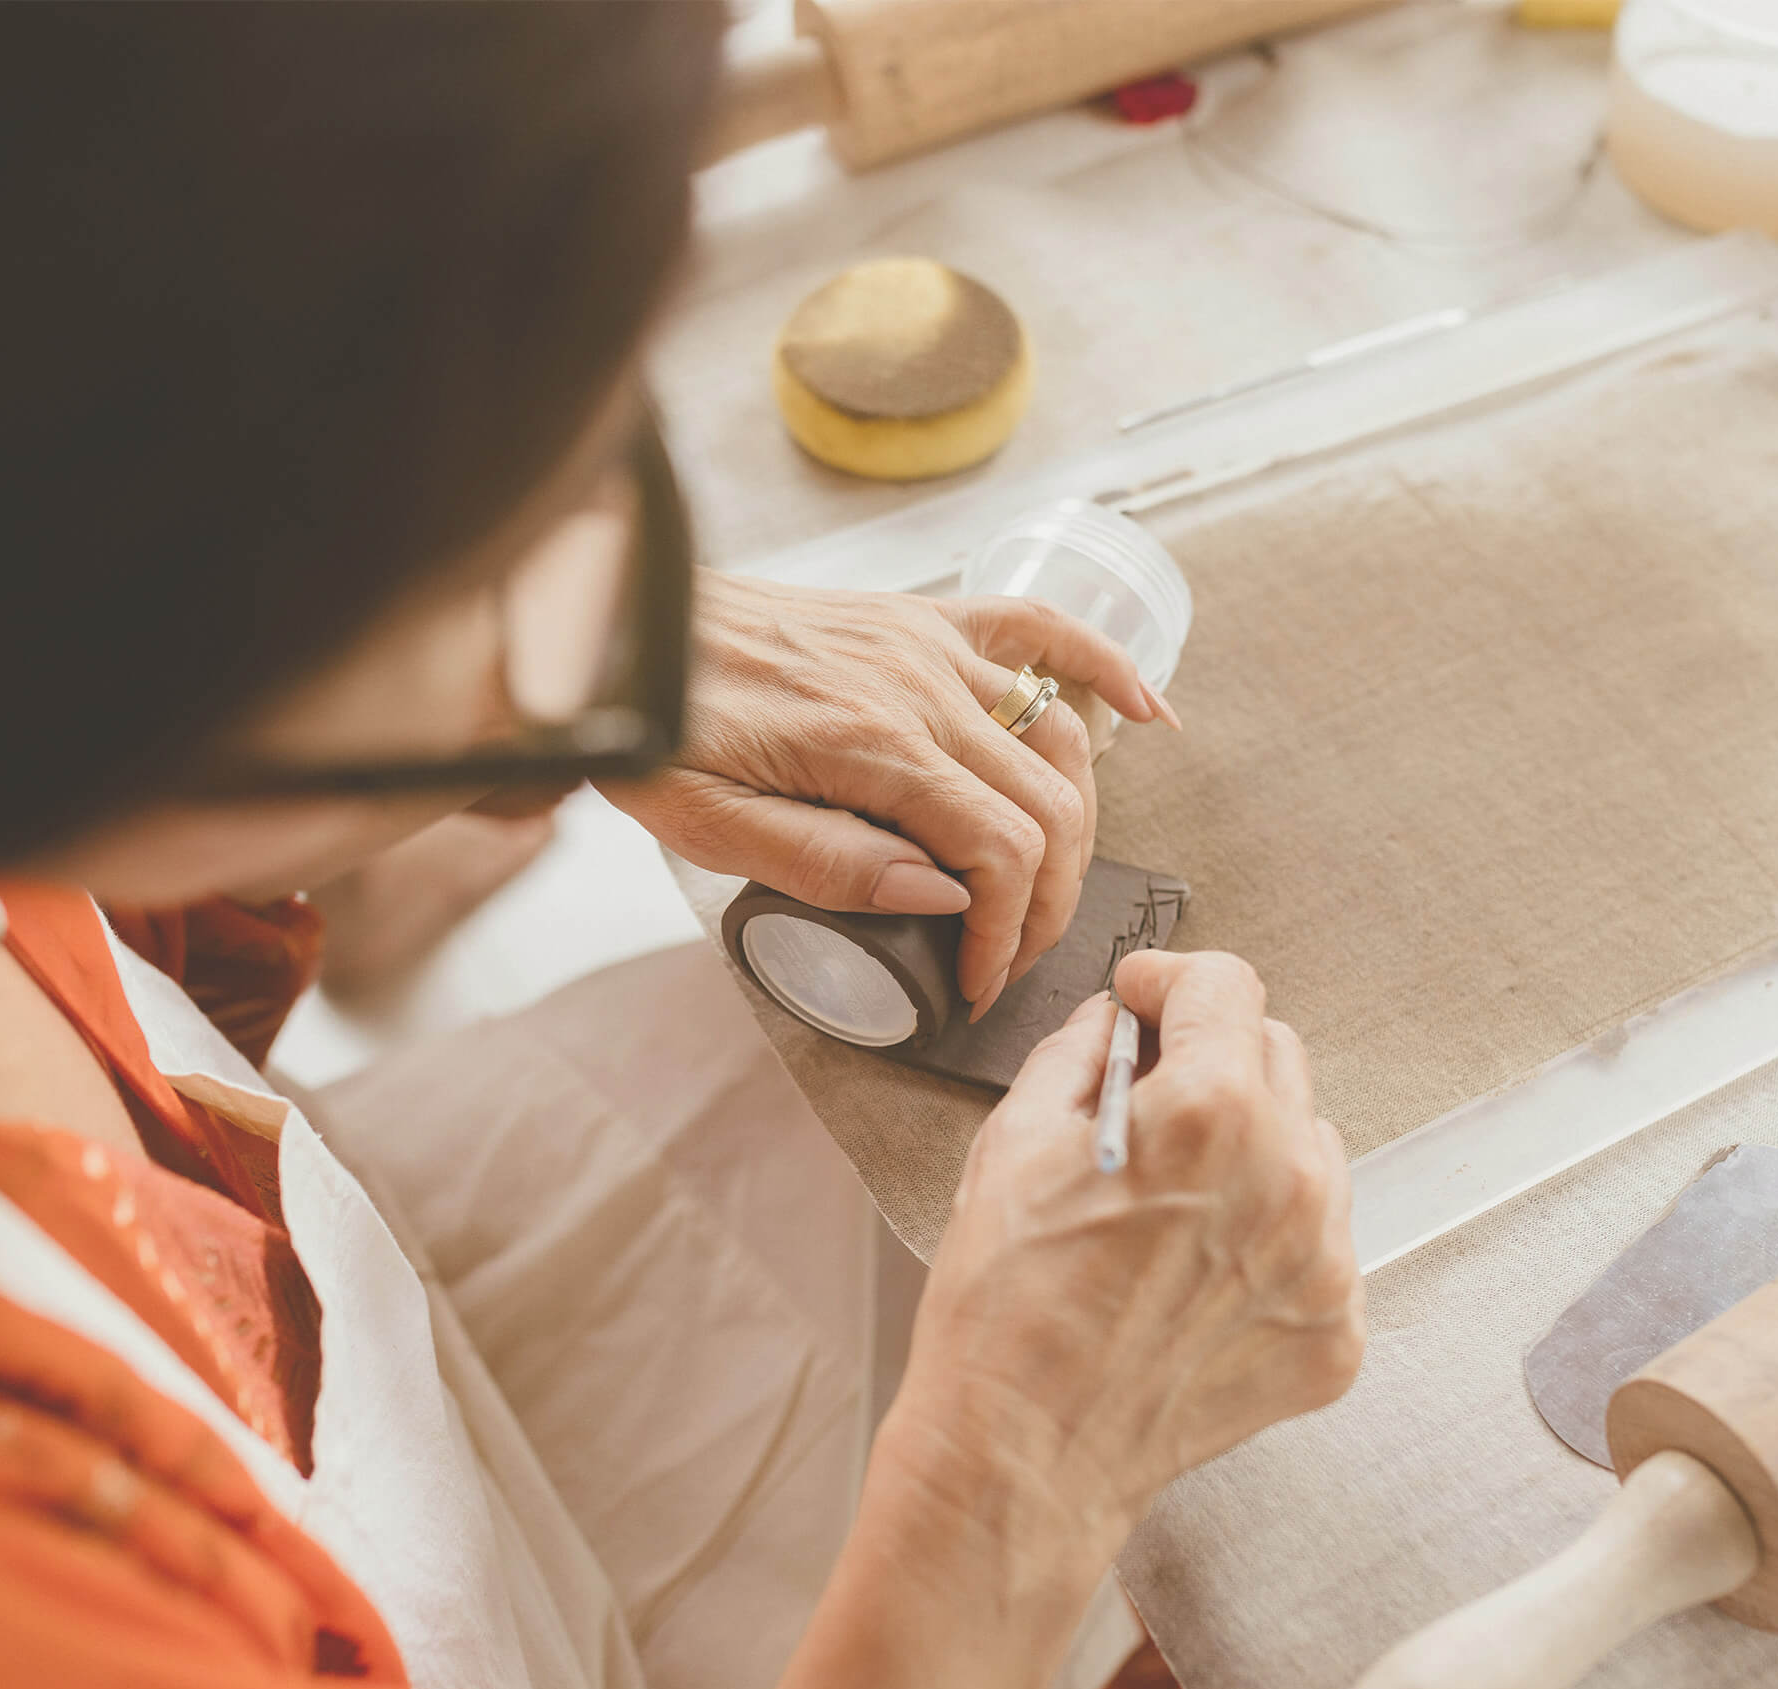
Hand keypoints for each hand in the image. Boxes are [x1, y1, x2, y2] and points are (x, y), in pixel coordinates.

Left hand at [602, 569, 1174, 1014]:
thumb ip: (828, 865)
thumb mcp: (711, 826)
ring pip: (1060, 737)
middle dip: (1047, 901)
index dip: (1006, 933)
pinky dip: (1107, 666)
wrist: (625, 628)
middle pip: (1047, 805)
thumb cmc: (658, 730)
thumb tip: (943, 893)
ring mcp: (929, 643)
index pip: (997, 850)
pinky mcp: (924, 617)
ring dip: (1075, 821)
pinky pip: (1040, 630)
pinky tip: (1152, 712)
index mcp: (870, 744)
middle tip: (1008, 959)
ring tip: (1044, 889)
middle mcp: (918, 685)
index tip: (976, 982)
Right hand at [887, 949, 1364, 1539]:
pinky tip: (1198, 1271)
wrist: (1023, 1456)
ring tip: (1175, 1201)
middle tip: (1149, 1103)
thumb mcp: (1013, 1143)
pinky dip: (1270, 1240)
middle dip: (1213, 1060)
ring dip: (1253, 1149)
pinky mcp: (1334, 1331)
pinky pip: (1320, 1244)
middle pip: (1277, 1057)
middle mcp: (1287, 1177)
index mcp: (1208, 1112)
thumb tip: (1116, 1023)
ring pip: (1310, 1149)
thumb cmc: (1004, 1312)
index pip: (1227, 987)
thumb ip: (1080, 1054)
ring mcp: (1322, 1261)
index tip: (1148, 999)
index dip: (1172, 981)